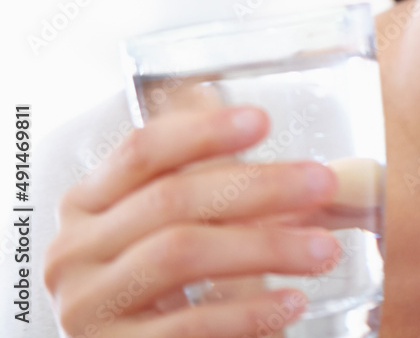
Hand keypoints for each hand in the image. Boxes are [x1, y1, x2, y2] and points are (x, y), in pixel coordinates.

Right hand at [43, 104, 345, 337]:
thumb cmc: (170, 282)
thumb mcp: (180, 225)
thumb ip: (218, 187)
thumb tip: (311, 168)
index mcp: (88, 201)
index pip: (142, 149)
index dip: (203, 131)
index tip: (264, 121)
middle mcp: (75, 249)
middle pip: (172, 198)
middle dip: (259, 186)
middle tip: (324, 183)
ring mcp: (86, 306)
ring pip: (181, 253)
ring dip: (265, 246)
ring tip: (324, 249)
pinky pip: (187, 327)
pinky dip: (247, 313)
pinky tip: (292, 303)